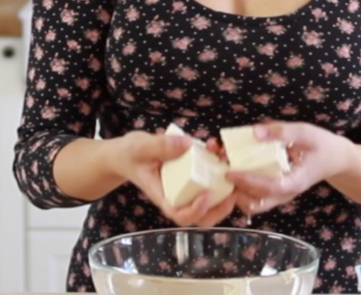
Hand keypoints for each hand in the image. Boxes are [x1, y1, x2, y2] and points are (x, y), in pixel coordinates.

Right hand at [108, 131, 237, 226]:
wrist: (126, 153)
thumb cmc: (130, 154)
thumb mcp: (140, 147)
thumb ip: (161, 146)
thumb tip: (187, 144)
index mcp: (163, 195)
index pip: (181, 215)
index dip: (197, 210)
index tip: (207, 194)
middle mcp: (177, 196)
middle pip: (202, 217)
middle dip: (221, 208)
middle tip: (234, 190)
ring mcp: (186, 188)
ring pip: (210, 201)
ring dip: (225, 188)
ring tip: (230, 167)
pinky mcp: (192, 176)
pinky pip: (209, 180)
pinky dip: (218, 169)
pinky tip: (218, 150)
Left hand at [223, 122, 354, 217]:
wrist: (336, 158)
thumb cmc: (322, 145)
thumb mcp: (306, 132)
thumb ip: (282, 131)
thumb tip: (255, 132)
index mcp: (294, 182)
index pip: (268, 188)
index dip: (247, 181)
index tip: (230, 171)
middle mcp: (284, 193)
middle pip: (254, 204)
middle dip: (235, 190)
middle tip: (222, 167)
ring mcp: (279, 194)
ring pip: (251, 202)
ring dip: (235, 187)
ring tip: (224, 164)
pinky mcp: (274, 189)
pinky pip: (253, 193)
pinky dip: (241, 183)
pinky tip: (233, 163)